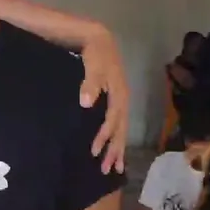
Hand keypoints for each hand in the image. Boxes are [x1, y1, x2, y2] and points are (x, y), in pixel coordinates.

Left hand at [80, 30, 127, 173]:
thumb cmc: (95, 52)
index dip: (104, 137)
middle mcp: (122, 100)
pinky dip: (115, 138)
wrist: (99, 39)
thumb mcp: (93, 62)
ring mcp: (120, 101)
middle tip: (107, 171)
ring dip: (117, 148)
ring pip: (121, 129)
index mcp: (119, 94)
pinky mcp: (114, 100)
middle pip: (120, 129)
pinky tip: (112, 148)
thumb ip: (91, 82)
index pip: (112, 121)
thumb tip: (87, 103)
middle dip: (114, 150)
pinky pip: (117, 124)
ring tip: (113, 168)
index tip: (94, 152)